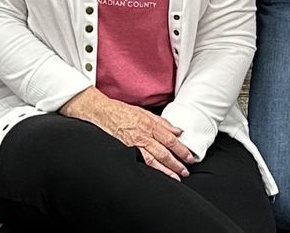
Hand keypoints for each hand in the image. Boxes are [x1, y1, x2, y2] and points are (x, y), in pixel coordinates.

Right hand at [62, 88, 194, 178]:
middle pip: (164, 151)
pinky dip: (151, 169)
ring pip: (154, 159)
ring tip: (176, 177)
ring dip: (167, 169)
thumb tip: (177, 130)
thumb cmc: (120, 111)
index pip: (170, 139)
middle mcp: (143, 134)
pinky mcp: (126, 149)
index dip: (181, 149)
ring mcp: (134, 143)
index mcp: (149, 124)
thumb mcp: (143, 112)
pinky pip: (141, 161)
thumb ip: (162, 122)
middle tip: (186, 171)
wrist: (100, 112)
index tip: (189, 156)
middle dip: (177, 162)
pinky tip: (158, 175)